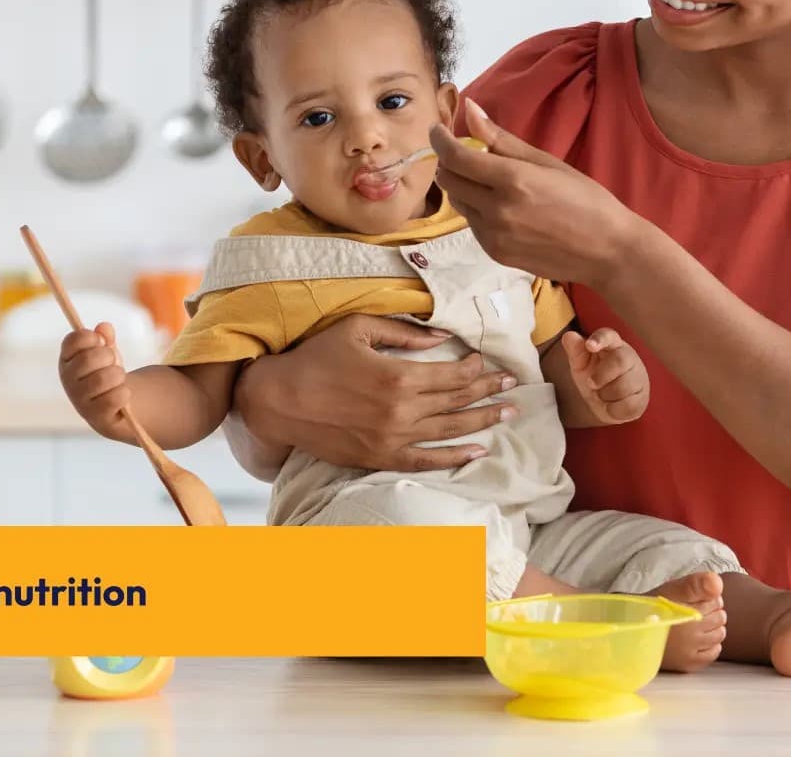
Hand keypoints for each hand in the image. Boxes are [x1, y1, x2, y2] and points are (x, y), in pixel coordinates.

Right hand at [59, 322, 132, 441]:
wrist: (118, 406)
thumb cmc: (108, 373)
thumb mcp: (108, 352)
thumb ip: (106, 338)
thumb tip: (104, 327)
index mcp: (67, 359)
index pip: (73, 340)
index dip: (92, 337)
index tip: (101, 342)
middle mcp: (68, 380)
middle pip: (89, 358)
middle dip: (109, 357)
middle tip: (112, 363)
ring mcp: (79, 400)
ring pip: (103, 378)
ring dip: (118, 376)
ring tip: (118, 380)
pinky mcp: (95, 417)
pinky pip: (115, 398)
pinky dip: (124, 393)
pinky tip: (122, 395)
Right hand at [232, 313, 519, 471]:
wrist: (277, 400)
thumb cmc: (315, 357)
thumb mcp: (358, 329)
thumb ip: (404, 333)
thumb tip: (443, 337)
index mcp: (399, 376)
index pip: (452, 374)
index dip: (475, 368)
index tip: (490, 362)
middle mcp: (402, 410)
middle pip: (458, 401)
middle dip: (488, 391)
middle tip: (513, 385)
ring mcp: (392, 438)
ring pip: (450, 430)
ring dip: (482, 421)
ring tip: (507, 413)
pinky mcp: (379, 457)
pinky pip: (426, 460)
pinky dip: (454, 457)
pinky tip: (477, 451)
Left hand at [433, 98, 650, 288]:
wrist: (607, 250)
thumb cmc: (586, 200)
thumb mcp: (547, 163)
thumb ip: (502, 140)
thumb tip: (470, 109)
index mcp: (513, 180)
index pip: (455, 156)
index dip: (440, 139)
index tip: (438, 130)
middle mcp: (497, 210)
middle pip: (448, 180)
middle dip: (450, 163)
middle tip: (468, 156)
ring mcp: (494, 236)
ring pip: (458, 203)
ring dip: (465, 188)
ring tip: (493, 185)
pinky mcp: (495, 254)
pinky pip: (472, 225)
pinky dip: (478, 211)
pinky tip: (505, 209)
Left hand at [562, 327, 648, 423]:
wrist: (606, 402)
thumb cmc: (594, 376)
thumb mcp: (581, 364)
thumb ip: (575, 351)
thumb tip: (569, 336)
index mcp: (612, 345)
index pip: (609, 336)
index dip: (600, 339)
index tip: (589, 345)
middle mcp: (629, 357)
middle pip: (620, 361)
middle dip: (601, 376)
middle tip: (591, 384)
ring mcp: (639, 377)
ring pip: (624, 387)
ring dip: (605, 395)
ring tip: (602, 395)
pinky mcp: (642, 398)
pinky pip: (628, 405)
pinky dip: (613, 409)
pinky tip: (611, 405)